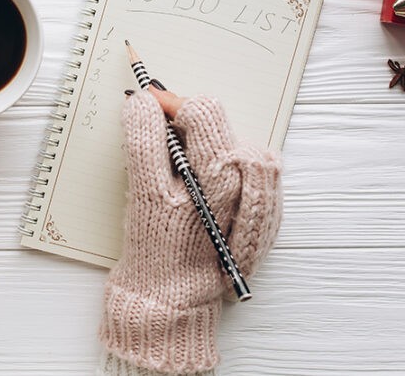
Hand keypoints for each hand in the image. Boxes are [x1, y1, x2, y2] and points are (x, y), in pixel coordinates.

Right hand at [99, 89, 282, 373]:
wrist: (172, 302)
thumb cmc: (157, 250)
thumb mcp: (144, 195)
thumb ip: (144, 144)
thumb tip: (142, 104)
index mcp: (222, 176)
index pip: (202, 113)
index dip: (170, 102)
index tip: (146, 104)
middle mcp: (250, 184)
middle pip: (219, 124)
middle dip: (185, 122)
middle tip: (158, 134)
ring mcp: (261, 197)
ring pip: (234, 142)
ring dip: (206, 145)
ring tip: (181, 169)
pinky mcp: (262, 210)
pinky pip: (247, 170)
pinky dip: (223, 167)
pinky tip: (202, 187)